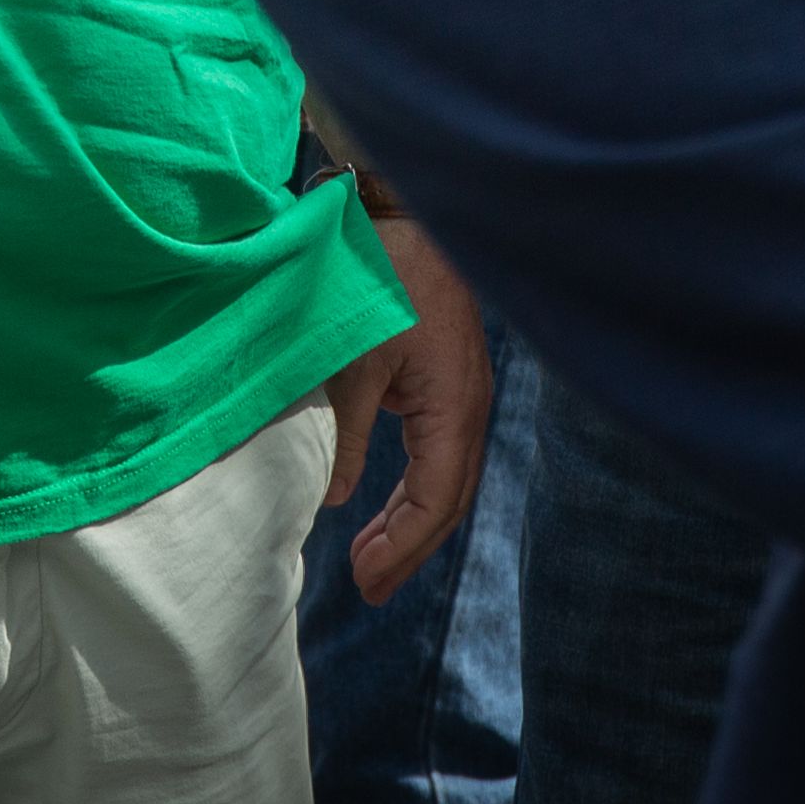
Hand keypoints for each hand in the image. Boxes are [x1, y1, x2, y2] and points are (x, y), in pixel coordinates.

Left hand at [315, 212, 493, 605]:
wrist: (411, 216)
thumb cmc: (381, 280)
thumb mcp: (354, 359)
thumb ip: (346, 433)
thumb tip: (336, 499)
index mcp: (453, 407)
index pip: (435, 498)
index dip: (402, 545)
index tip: (365, 577)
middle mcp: (468, 410)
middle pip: (446, 500)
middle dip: (408, 548)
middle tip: (367, 587)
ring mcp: (462, 398)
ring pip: (444, 480)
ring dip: (409, 521)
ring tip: (370, 560)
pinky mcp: (447, 384)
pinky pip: (436, 453)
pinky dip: (411, 487)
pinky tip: (380, 506)